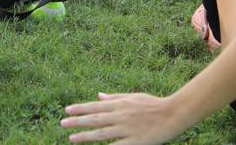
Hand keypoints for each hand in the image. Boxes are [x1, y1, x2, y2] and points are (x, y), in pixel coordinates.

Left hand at [61, 92, 183, 143]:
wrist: (173, 114)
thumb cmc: (153, 104)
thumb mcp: (133, 96)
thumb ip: (114, 97)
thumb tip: (98, 95)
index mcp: (120, 104)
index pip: (96, 106)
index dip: (80, 109)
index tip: (67, 110)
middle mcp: (121, 115)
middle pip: (95, 119)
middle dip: (78, 122)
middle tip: (63, 124)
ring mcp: (127, 129)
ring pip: (102, 133)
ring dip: (86, 136)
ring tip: (72, 139)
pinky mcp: (135, 141)